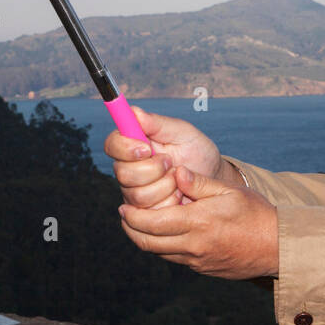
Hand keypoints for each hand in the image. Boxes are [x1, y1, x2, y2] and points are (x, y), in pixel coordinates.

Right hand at [105, 106, 242, 209]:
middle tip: (171, 163)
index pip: (112, 144)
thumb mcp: (183, 133)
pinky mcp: (144, 212)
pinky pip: (149, 213)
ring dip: (165, 186)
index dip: (125, 148)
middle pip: (122, 173)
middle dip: (152, 170)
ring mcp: (135, 191)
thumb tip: (134, 111)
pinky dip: (169, 202)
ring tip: (178, 178)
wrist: (212, 180)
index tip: (147, 148)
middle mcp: (129, 168)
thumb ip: (158, 124)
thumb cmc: (197, 152)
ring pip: (137, 195)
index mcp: (134, 144)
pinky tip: (179, 194)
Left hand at [118, 165, 278, 279]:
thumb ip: (199, 182)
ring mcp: (197, 261)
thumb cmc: (256, 214)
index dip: (131, 216)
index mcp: (198, 223)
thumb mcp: (229, 191)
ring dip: (145, 238)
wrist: (276, 247)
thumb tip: (174, 172)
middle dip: (130, 229)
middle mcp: (193, 246)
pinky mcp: (202, 269)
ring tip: (142, 222)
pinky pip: (174, 258)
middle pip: (147, 243)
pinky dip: (163, 246)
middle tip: (125, 215)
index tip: (124, 206)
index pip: (151, 223)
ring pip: (158, 253)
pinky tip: (167, 232)